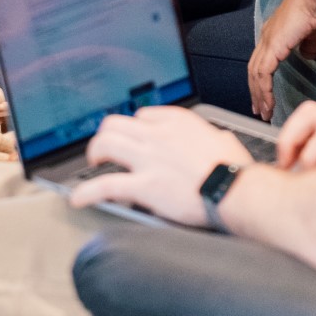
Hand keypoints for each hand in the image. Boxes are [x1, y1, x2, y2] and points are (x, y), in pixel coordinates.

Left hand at [68, 105, 255, 226]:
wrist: (237, 191)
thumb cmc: (235, 170)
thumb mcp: (224, 140)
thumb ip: (211, 138)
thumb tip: (216, 141)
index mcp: (177, 121)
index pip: (142, 116)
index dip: (135, 129)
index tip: (134, 139)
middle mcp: (158, 134)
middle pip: (115, 124)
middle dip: (105, 136)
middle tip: (104, 149)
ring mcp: (148, 158)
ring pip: (105, 144)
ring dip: (93, 154)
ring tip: (92, 165)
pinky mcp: (143, 185)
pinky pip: (105, 185)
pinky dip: (86, 192)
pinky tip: (78, 199)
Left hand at [247, 0, 315, 120]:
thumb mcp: (313, 33)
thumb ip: (308, 45)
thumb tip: (308, 55)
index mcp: (274, 33)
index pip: (262, 61)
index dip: (261, 80)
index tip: (264, 96)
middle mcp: (266, 37)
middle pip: (254, 70)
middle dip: (256, 92)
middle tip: (260, 110)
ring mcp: (267, 41)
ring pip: (256, 74)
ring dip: (259, 95)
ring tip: (265, 112)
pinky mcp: (273, 46)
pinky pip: (263, 74)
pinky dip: (264, 90)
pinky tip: (268, 103)